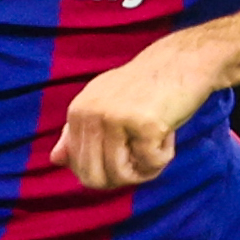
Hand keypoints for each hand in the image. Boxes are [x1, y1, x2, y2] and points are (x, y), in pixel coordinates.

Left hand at [52, 35, 224, 190]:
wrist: (185, 61)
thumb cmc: (147, 88)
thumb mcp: (105, 105)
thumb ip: (78, 133)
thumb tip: (54, 160)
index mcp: (78, 111)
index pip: (79, 167)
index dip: (106, 174)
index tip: (128, 156)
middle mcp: (91, 113)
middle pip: (96, 177)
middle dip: (123, 178)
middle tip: (144, 161)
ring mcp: (115, 117)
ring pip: (121, 175)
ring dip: (145, 171)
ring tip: (157, 147)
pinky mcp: (144, 123)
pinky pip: (151, 164)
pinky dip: (163, 157)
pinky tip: (168, 134)